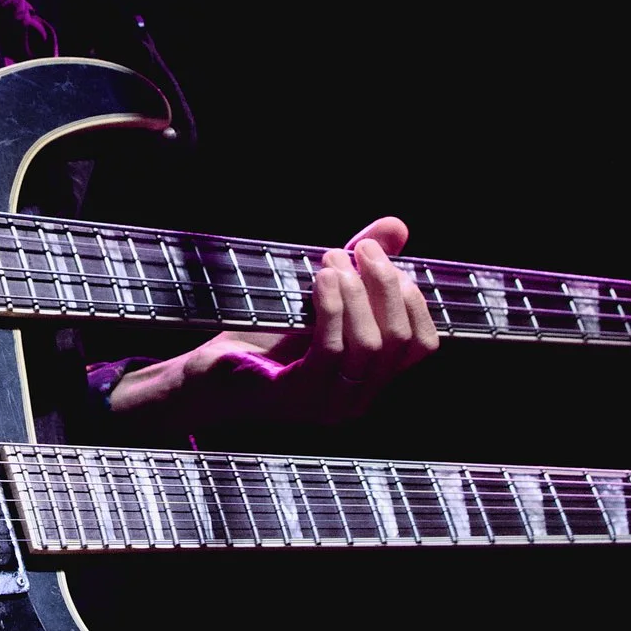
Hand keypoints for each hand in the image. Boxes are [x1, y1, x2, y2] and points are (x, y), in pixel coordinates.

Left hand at [107, 217, 438, 427]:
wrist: (208, 376)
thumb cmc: (264, 338)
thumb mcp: (321, 298)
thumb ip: (359, 267)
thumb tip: (397, 227)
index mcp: (370, 379)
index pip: (422, 344)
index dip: (411, 299)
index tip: (384, 260)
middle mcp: (358, 398)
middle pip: (400, 341)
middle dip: (385, 285)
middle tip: (360, 249)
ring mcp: (330, 403)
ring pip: (371, 346)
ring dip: (357, 293)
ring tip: (332, 261)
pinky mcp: (297, 396)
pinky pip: (331, 350)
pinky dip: (332, 308)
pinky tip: (320, 281)